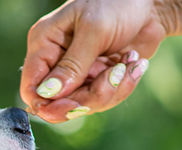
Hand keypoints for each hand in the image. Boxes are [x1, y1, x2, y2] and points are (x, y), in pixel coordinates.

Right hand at [20, 0, 173, 122]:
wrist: (149, 3)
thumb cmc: (117, 3)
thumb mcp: (94, 30)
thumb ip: (72, 65)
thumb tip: (48, 94)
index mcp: (45, 43)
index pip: (32, 86)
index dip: (46, 104)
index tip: (72, 106)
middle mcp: (58, 60)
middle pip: (60, 102)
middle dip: (91, 96)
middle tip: (115, 75)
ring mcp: (79, 71)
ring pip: (85, 103)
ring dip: (112, 89)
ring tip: (127, 65)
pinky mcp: (99, 77)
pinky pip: (104, 98)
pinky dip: (122, 86)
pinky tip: (132, 65)